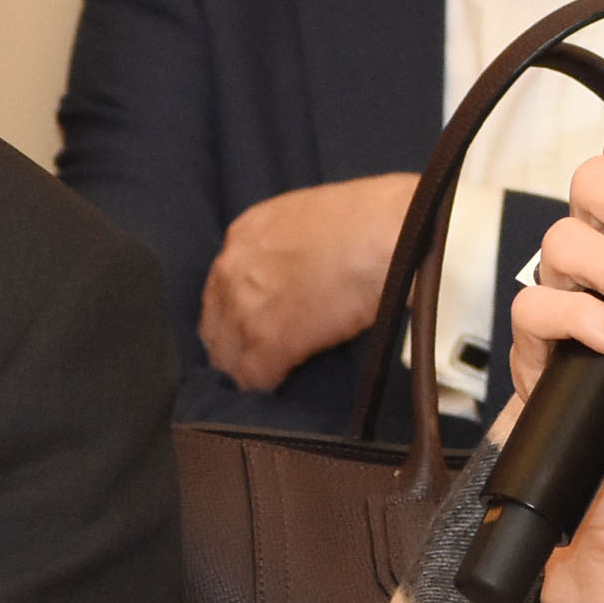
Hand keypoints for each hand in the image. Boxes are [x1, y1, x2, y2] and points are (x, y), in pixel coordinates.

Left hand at [199, 172, 416, 391]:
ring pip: (228, 356)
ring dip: (246, 369)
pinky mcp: (269, 341)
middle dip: (234, 343)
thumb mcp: (309, 217)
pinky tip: (281, 386)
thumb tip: (296, 270)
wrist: (387, 233)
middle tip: (256, 359)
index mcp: (244, 234)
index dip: (237, 311)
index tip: (253, 324)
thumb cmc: (369, 218)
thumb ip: (287, 245)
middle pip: (215, 325)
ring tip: (269, 380)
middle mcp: (232, 269)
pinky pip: (254, 377)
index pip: (220, 287)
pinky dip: (266, 386)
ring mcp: (246, 307)